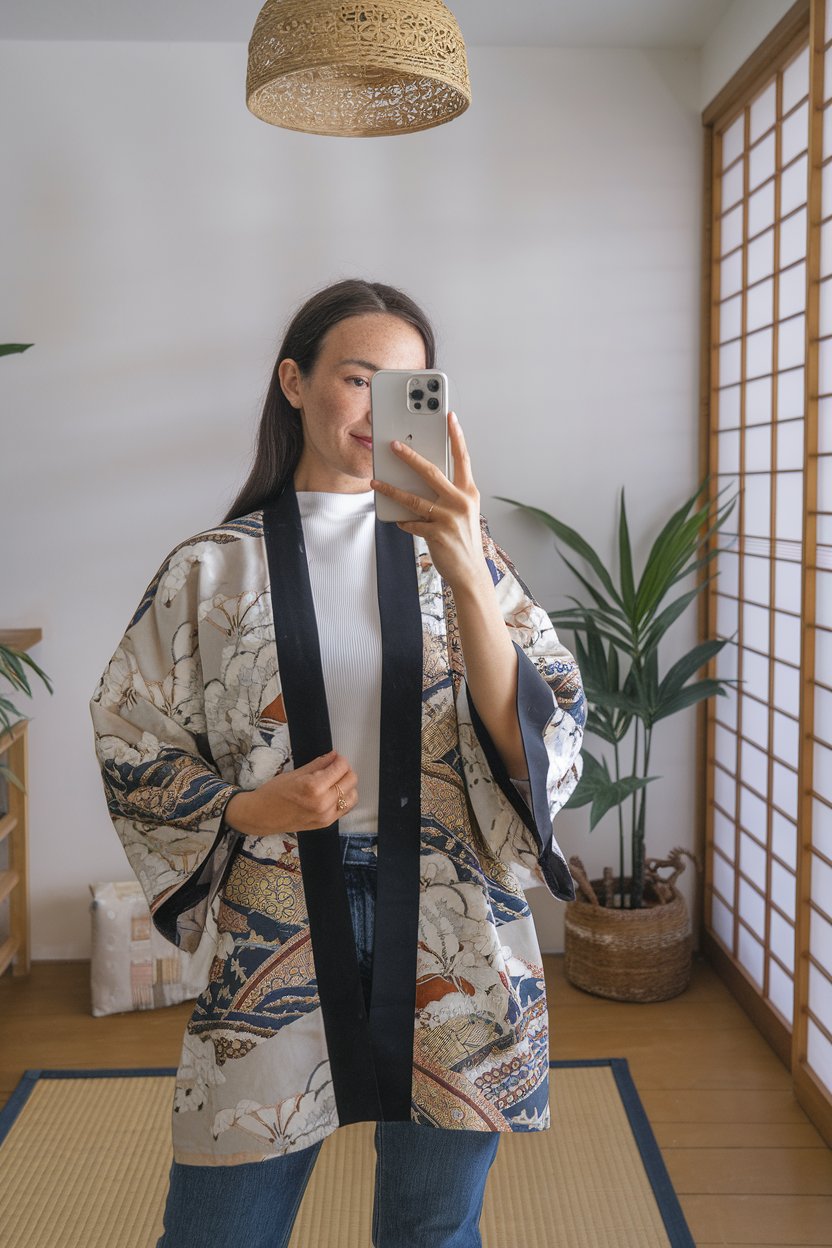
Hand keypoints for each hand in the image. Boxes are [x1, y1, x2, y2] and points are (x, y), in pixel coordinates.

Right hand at [225, 749, 357, 837]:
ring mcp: (326, 816)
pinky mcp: (326, 823)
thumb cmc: (273, 792)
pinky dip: (344, 799)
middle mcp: (323, 803)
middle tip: (334, 767)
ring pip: (353, 795)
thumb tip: (334, 755)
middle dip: (345, 770)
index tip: (334, 757)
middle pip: (351, 780)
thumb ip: (318, 764)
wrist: (260, 816)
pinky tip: (333, 793)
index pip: (341, 768)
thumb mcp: (295, 773)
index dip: (340, 759)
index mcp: (314, 788)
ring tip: (334, 781)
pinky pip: (346, 808)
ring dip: (347, 785)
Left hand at [370, 411, 489, 591]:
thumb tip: (419, 480)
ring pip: (414, 498)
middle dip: (410, 457)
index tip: (449, 416)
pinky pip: (412, 522)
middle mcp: (461, 502)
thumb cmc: (464, 539)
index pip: (463, 458)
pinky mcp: (437, 534)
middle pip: (431, 472)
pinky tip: (398, 520)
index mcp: (469, 492)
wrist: (471, 572)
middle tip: (393, 445)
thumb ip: (448, 494)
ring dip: (392, 489)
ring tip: (377, 482)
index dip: (456, 436)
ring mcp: (449, 518)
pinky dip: (403, 521)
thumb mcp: (463, 512)